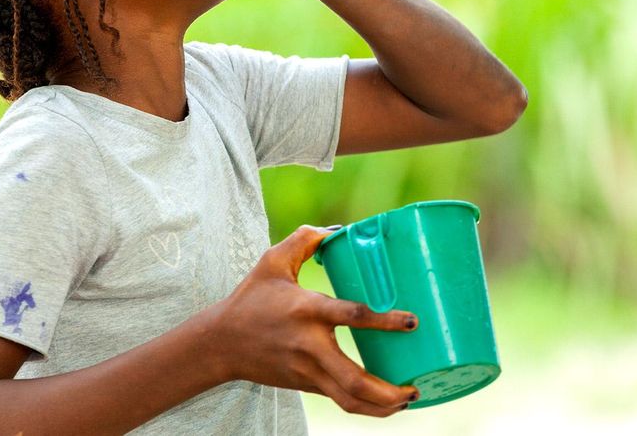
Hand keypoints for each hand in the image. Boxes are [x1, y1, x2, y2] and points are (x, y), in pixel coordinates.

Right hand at [208, 224, 420, 416]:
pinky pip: (341, 400)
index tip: (412, 322)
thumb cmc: (250, 298)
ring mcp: (307, 371)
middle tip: (415, 387)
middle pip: (353, 379)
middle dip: (387, 391)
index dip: (384, 321)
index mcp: (306, 310)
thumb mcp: (272, 261)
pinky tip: (388, 403)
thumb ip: (304, 239)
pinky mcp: (306, 384)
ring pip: (349, 400)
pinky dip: (367, 407)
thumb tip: (338, 229)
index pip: (351, 316)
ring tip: (408, 400)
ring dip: (382, 407)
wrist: (221, 342)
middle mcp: (309, 345)